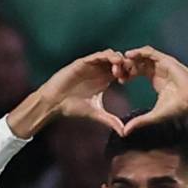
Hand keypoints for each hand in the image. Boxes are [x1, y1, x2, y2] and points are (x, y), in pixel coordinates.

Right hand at [8, 49, 127, 137]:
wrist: (54, 103)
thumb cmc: (73, 107)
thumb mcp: (96, 113)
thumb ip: (110, 120)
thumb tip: (124, 133)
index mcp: (104, 80)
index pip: (121, 71)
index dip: (129, 73)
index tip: (133, 79)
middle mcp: (99, 71)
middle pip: (118, 61)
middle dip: (125, 64)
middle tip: (129, 71)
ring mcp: (91, 65)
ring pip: (109, 55)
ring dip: (117, 59)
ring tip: (121, 66)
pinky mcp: (82, 63)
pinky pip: (96, 55)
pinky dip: (106, 56)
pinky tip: (113, 61)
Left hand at [121, 46, 187, 135]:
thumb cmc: (177, 109)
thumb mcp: (153, 116)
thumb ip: (139, 122)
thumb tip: (124, 132)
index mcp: (154, 79)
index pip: (137, 72)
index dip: (127, 74)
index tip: (119, 81)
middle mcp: (158, 70)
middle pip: (138, 62)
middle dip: (126, 66)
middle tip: (117, 71)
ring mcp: (162, 64)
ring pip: (142, 56)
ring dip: (131, 58)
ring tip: (121, 62)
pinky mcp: (166, 60)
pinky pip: (150, 52)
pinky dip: (139, 52)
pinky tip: (129, 55)